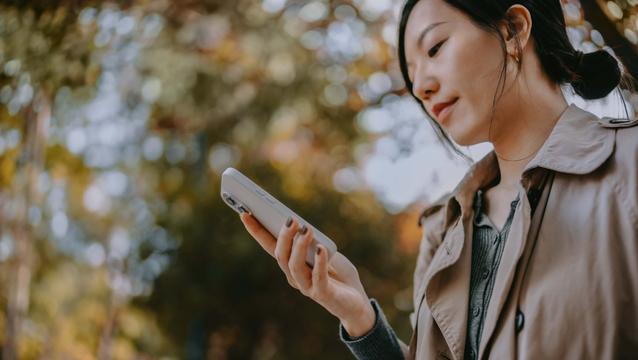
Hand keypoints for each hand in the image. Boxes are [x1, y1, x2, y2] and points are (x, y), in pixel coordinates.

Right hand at [239, 212, 375, 336]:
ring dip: (299, 246)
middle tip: (291, 219)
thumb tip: (303, 228)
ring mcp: (307, 286)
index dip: (256, 231)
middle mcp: (294, 276)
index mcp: (291, 263)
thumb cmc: (338, 273)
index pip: (269, 245)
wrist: (357, 301)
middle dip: (283, 236)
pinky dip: (319, 262)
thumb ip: (314, 241)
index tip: (245, 213)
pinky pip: (318, 277)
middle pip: (281, 255)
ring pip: (294, 266)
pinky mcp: (323, 294)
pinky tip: (321, 248)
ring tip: (306, 230)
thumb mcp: (325, 251)